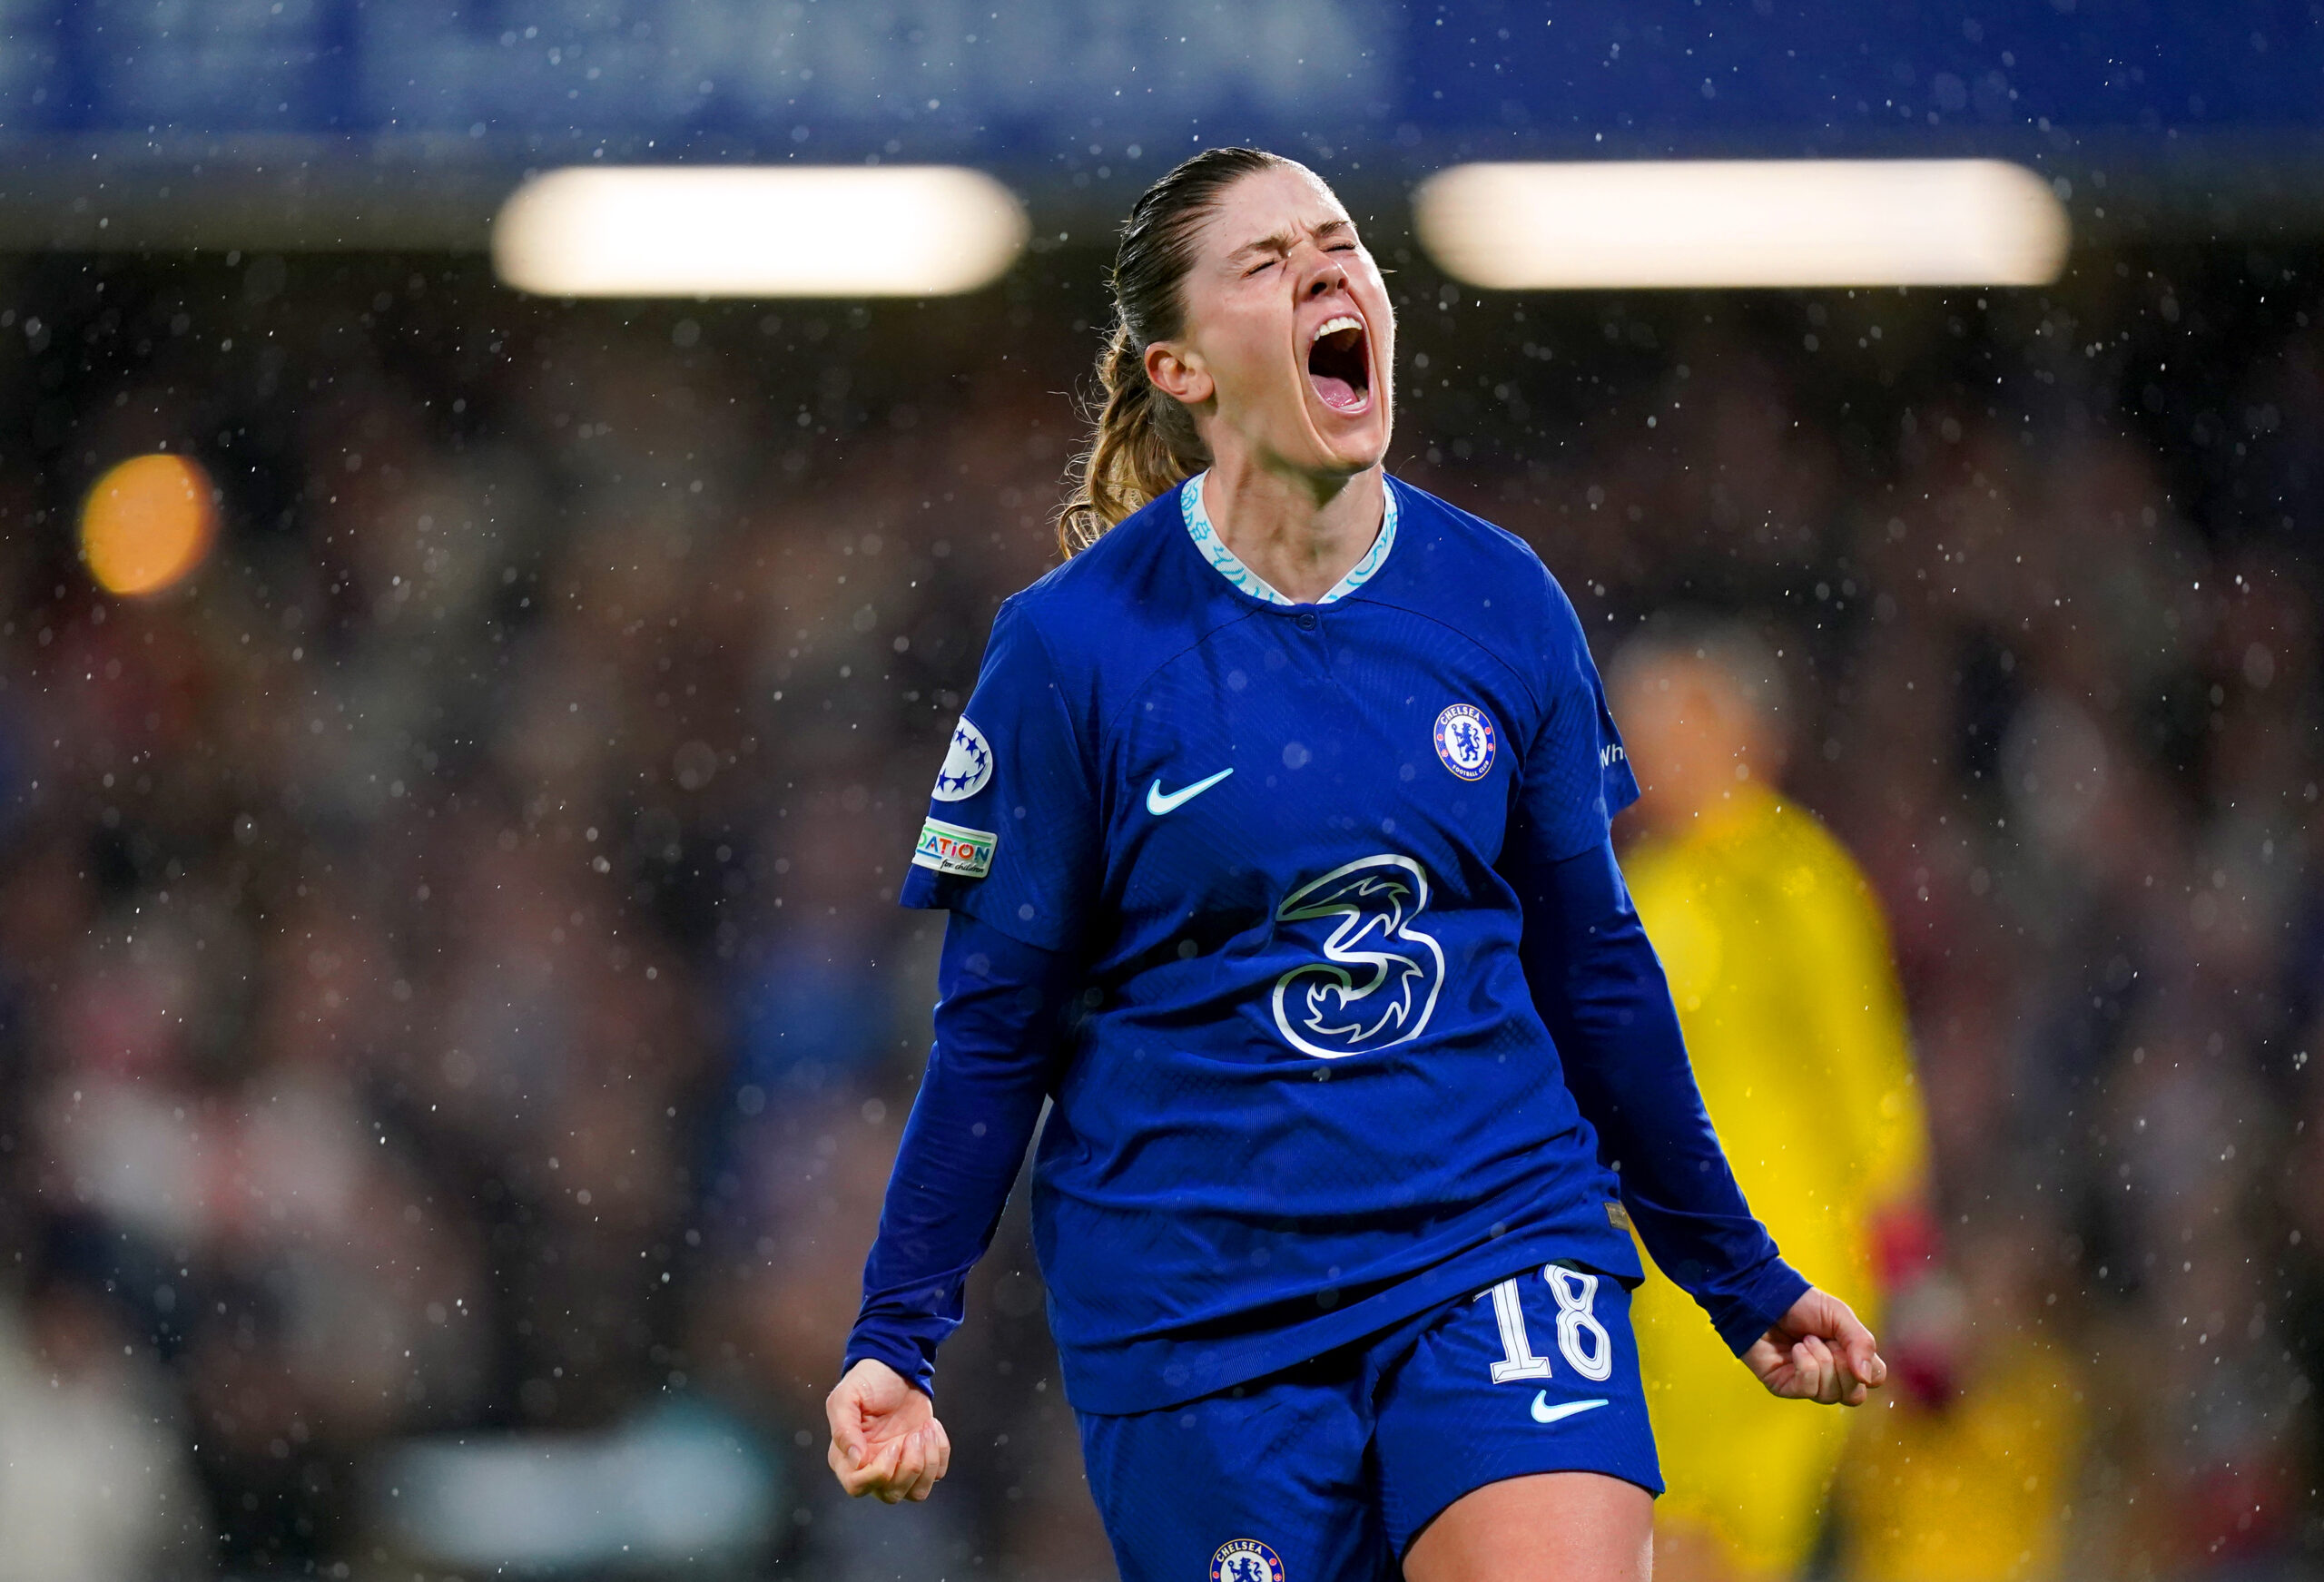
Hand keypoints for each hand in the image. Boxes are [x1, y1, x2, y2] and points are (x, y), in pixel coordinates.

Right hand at [826, 1358, 951, 1502]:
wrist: (896, 1366)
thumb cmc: (867, 1381)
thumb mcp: (847, 1396)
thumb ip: (844, 1429)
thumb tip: (855, 1460)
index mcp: (847, 1458)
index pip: (858, 1487)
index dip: (879, 1472)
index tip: (893, 1443)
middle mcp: (872, 1468)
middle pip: (891, 1495)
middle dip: (909, 1465)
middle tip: (913, 1433)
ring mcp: (898, 1466)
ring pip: (916, 1493)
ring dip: (927, 1462)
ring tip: (925, 1429)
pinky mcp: (922, 1459)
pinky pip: (937, 1475)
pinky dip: (940, 1452)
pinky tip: (931, 1427)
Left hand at [1743, 1287, 1886, 1405]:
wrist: (1765, 1298)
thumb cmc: (1802, 1304)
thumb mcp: (1839, 1315)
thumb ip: (1861, 1342)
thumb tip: (1866, 1377)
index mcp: (1849, 1358)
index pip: (1874, 1380)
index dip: (1868, 1366)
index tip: (1850, 1344)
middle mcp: (1831, 1376)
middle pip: (1855, 1395)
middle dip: (1842, 1365)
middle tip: (1825, 1340)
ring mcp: (1808, 1384)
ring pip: (1831, 1394)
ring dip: (1821, 1360)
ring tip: (1806, 1340)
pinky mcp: (1786, 1387)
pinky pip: (1808, 1388)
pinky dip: (1805, 1365)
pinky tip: (1796, 1350)